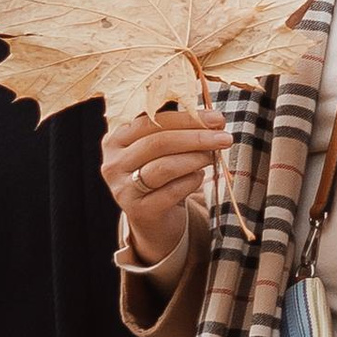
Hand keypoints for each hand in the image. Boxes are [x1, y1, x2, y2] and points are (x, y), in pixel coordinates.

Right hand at [100, 103, 228, 267]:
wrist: (152, 217)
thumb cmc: (159, 172)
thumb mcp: (159, 148)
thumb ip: (175, 130)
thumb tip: (213, 120)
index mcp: (116, 138)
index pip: (151, 120)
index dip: (186, 118)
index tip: (217, 118)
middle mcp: (113, 163)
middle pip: (158, 143)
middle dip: (196, 138)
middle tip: (223, 138)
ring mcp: (123, 189)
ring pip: (164, 167)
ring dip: (195, 159)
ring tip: (212, 156)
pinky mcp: (139, 211)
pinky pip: (171, 191)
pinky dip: (191, 181)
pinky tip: (199, 177)